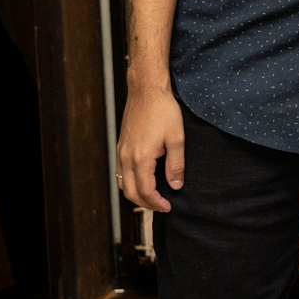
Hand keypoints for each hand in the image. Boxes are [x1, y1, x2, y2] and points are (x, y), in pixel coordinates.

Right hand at [117, 83, 183, 212]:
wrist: (147, 91)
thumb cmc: (164, 112)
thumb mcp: (177, 138)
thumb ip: (176, 165)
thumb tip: (176, 185)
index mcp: (141, 158)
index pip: (145, 191)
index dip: (156, 203)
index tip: (168, 207)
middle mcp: (126, 158)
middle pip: (130, 192)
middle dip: (145, 203)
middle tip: (161, 206)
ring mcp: (121, 152)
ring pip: (122, 183)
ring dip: (135, 194)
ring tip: (152, 197)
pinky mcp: (121, 146)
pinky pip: (121, 172)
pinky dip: (129, 182)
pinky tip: (142, 180)